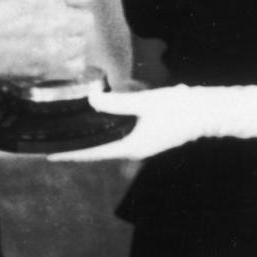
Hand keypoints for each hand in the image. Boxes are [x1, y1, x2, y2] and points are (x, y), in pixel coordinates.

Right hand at [0, 0, 94, 82]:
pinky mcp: (49, 70)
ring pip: (82, 43)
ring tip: (51, 39)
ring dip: (70, 40)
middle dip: (73, 17)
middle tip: (57, 19)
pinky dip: (68, 62)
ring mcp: (55, 48)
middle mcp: (58, 21)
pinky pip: (76, 66)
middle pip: (86, 19)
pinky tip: (53, 56)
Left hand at [52, 85, 198, 160]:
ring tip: (70, 136)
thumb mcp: (145, 103)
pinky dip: (104, 134)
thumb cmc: (178, 109)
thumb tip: (92, 101)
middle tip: (54, 144)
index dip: (72, 154)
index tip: (50, 156)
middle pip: (99, 151)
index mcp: (131, 147)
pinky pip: (119, 138)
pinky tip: (97, 124)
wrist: (205, 113)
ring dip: (91, 141)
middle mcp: (134, 149)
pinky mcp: (148, 137)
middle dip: (77, 148)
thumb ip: (117, 103)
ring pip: (109, 144)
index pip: (94, 153)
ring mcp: (142, 144)